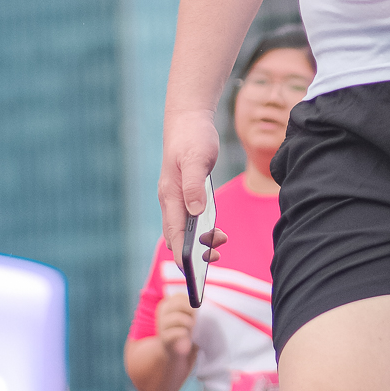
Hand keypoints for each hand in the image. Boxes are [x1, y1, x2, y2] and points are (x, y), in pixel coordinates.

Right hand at [155, 291, 197, 360]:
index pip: (179, 296)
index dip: (191, 300)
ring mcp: (162, 325)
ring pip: (178, 318)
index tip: (198, 307)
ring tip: (192, 327)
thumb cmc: (183, 328)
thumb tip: (204, 297)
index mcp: (167, 304)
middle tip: (196, 318)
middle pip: (179, 304)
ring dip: (189, 322)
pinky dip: (184, 332)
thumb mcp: (186, 315)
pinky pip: (176, 332)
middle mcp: (162, 312)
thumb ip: (192, 306)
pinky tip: (186, 335)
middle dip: (191, 310)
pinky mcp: (164, 338)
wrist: (173, 349)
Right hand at [158, 110, 220, 261]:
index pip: (174, 233)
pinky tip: (215, 231)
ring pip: (182, 229)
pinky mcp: (184, 192)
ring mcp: (175, 197)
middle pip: (176, 236)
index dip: (182, 254)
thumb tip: (195, 212)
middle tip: (216, 258)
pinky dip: (199, 229)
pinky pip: (188, 218)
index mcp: (170, 195)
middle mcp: (169, 199)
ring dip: (198, 242)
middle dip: (192, 253)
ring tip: (220, 244)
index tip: (194, 271)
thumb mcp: (196, 159)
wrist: (188, 119)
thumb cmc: (193, 138)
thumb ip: (194, 185)